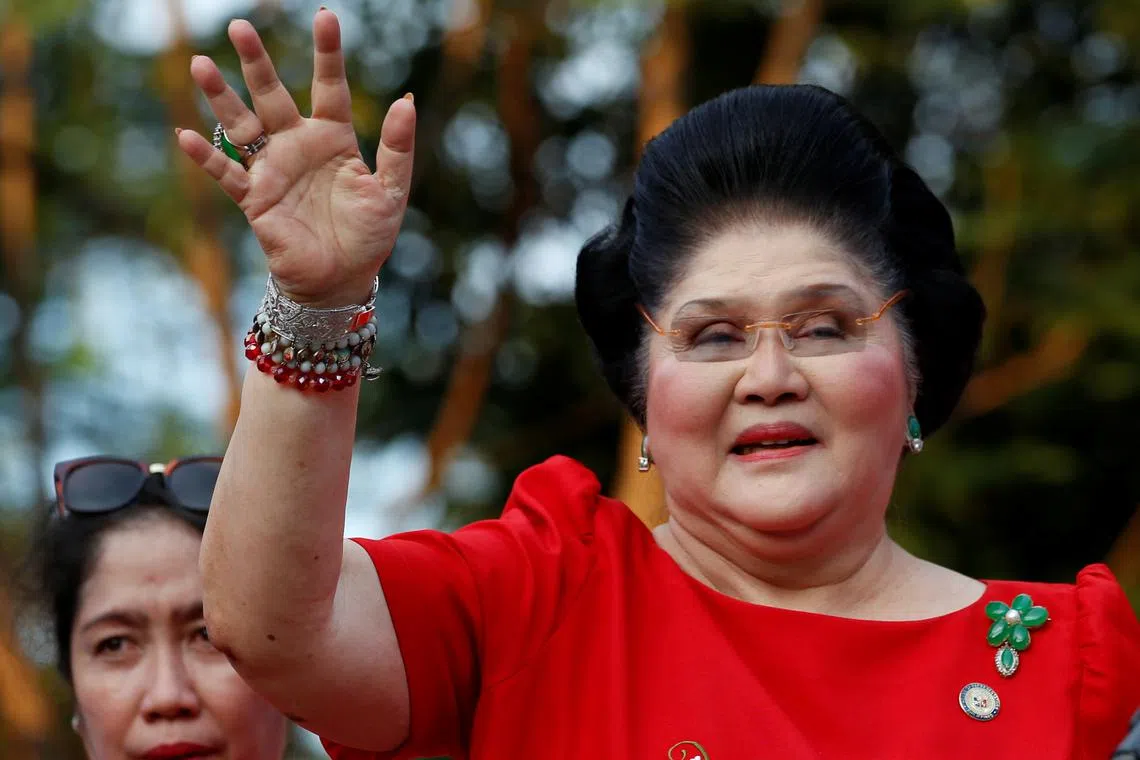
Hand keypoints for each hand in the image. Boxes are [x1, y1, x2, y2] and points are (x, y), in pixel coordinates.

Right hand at [176, 9, 414, 306]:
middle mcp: (298, 146)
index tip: (325, 17)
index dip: (327, 54)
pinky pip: (227, 173)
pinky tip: (186, 134)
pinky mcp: (255, 199)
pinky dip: (207, 157)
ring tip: (200, 63)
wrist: (342, 279)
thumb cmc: (368, 235)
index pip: (329, 87)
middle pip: (273, 95)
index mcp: (334, 138)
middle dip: (256, 63)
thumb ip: (397, 149)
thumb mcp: (391, 191)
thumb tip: (406, 101)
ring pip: (242, 125)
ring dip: (221, 97)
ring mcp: (273, 170)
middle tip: (240, 26)